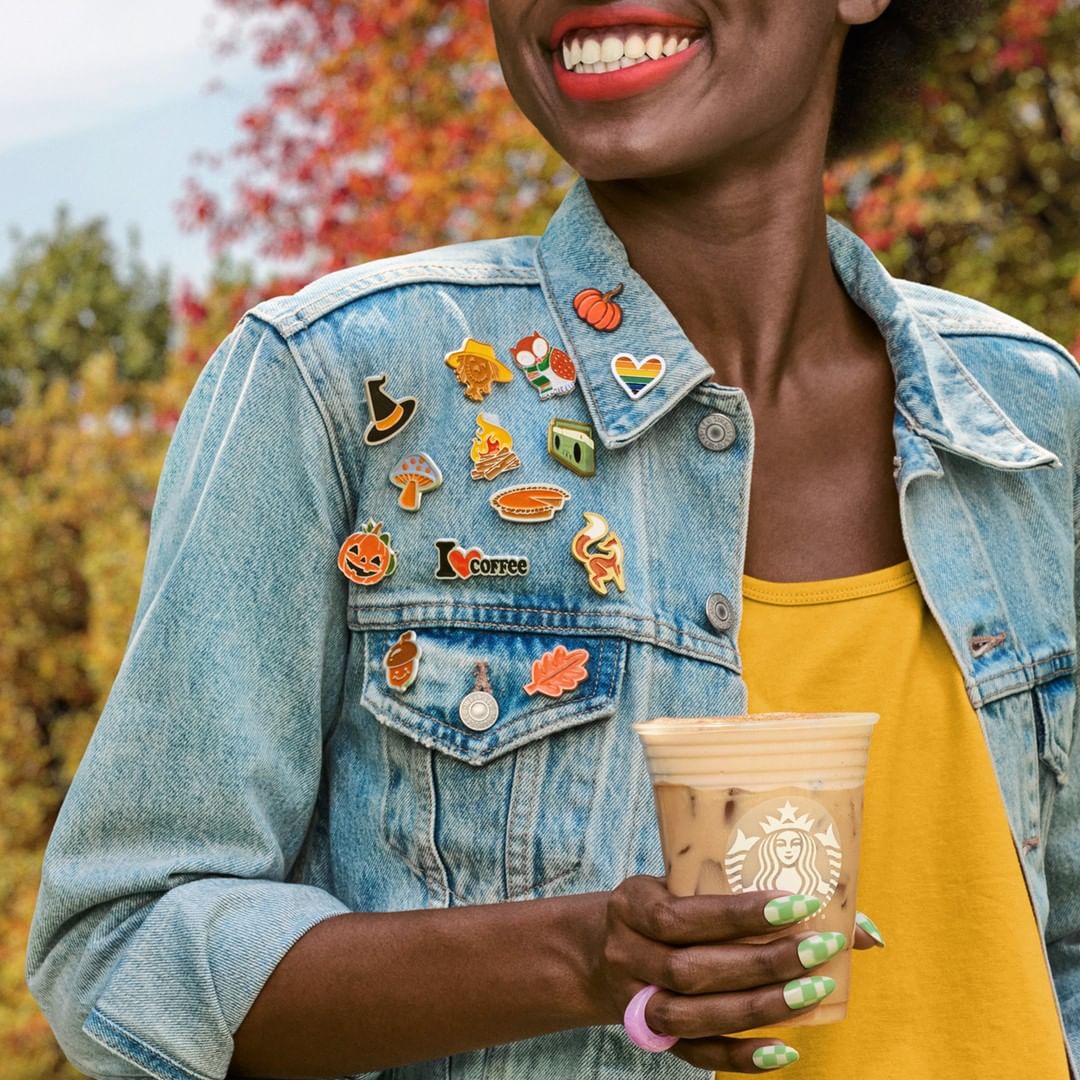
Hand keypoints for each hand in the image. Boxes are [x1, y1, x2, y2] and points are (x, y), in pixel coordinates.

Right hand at [591, 875, 881, 1072]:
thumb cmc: (661, 904)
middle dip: (763, 962)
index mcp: (632, 904)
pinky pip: (695, 1054)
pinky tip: (784, 1051)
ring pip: (695, 1014)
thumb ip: (749, 894)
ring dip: (758, 1006)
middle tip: (819, 949)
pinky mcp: (652, 1036)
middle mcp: (628, 953)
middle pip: (695, 969)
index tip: (797, 903)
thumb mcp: (682, 883)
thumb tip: (863, 928)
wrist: (595, 949)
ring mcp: (636, 1000)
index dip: (741, 913)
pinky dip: (740, 1057)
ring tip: (812, 992)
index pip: (685, 914)